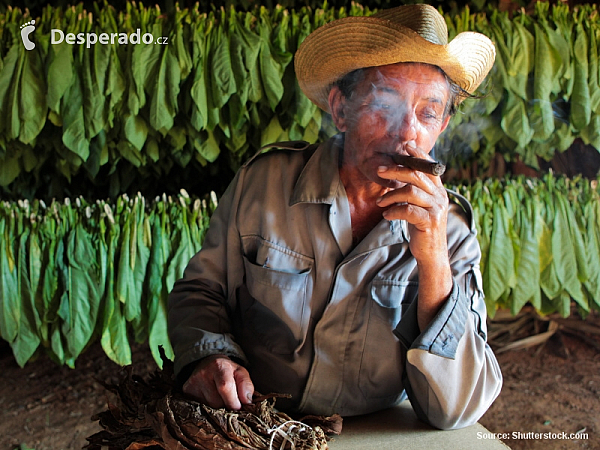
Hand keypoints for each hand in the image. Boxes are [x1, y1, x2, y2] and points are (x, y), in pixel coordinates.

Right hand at [183, 354, 253, 409]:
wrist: (207, 364)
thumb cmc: (227, 371)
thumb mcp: (240, 373)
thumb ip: (246, 385)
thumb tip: (247, 402)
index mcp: (219, 366)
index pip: (225, 387)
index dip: (233, 402)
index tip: (239, 408)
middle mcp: (202, 373)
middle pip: (216, 402)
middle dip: (225, 405)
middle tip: (228, 400)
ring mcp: (192, 383)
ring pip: (208, 408)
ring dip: (216, 408)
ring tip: (219, 398)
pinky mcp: (186, 391)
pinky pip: (199, 408)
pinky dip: (207, 408)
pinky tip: (209, 399)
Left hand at [375, 145, 448, 263]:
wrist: (431, 253)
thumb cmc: (422, 227)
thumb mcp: (420, 205)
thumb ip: (414, 191)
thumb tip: (399, 175)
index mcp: (438, 190)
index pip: (429, 167)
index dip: (418, 155)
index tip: (406, 146)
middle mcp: (440, 196)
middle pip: (416, 175)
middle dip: (396, 171)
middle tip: (380, 171)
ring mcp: (436, 208)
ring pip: (411, 191)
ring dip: (391, 195)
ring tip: (380, 203)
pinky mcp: (429, 221)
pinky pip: (408, 210)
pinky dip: (394, 211)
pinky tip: (386, 215)